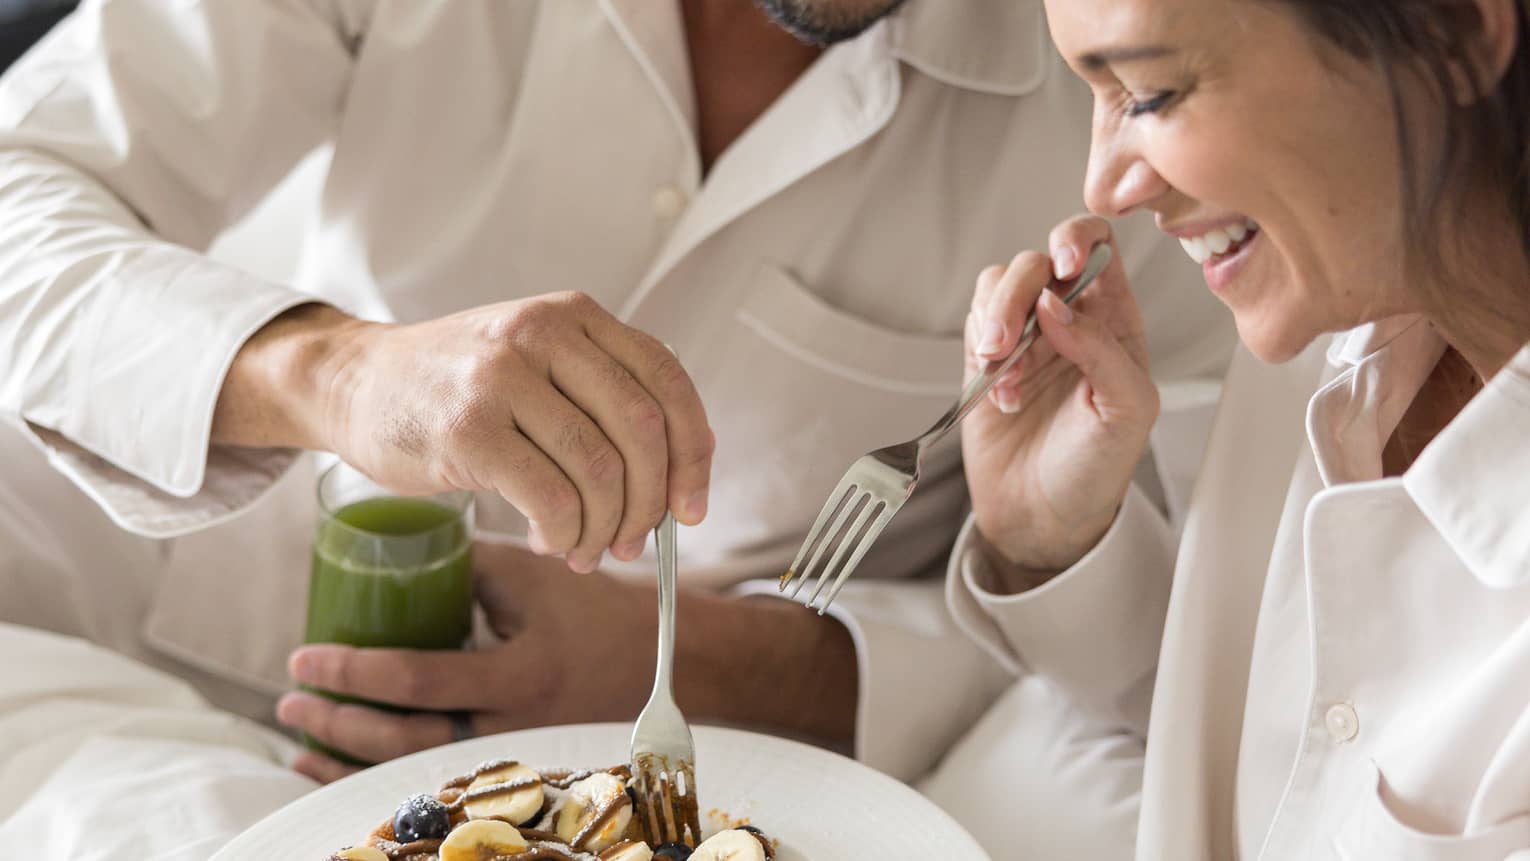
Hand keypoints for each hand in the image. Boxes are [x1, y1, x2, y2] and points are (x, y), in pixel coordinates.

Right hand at [215, 294, 715, 572]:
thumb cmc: (459, 388)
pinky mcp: (469, 429)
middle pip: (641, 431)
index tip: (691, 507)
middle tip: (634, 542)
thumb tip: (672, 488)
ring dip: (604, 528)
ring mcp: (502, 378)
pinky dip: (565, 533)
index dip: (693, 453)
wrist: (356, 384)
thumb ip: (602, 399)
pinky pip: (550, 497)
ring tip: (585, 548)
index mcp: (575, 316)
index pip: (667, 382)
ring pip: (599, 470)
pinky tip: (552, 540)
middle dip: (650, 502)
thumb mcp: (538, 362)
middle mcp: (543, 334)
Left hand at [277, 542, 856, 782]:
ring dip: (350, 756)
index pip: (418, 679)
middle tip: (292, 698)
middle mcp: (516, 724)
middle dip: (338, 724)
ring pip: (417, 770)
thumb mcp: (537, 577)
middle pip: (406, 741)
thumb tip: (394, 547)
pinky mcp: (515, 761)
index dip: (353, 672)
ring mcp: (516, 752)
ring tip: (302, 733)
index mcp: (521, 672)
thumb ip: (470, 565)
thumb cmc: (599, 610)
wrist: (672, 664)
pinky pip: (438, 778)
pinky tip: (339, 765)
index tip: (305, 657)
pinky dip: (381, 774)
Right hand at [961, 216, 1157, 576]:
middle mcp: (1069, 317)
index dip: (1078, 239)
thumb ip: (1102, 349)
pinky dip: (979, 345)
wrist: (1044, 518)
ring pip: (999, 285)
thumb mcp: (1126, 412)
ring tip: (1001, 371)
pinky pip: (975, 320)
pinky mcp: (985, 357)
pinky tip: (998, 390)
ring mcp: (1025, 335)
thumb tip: (1054, 302)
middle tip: (1008, 343)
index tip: (1064, 269)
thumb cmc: (1097, 469)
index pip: (1099, 245)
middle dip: (1018, 294)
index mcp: (1115, 319)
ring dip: (995, 321)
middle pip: (1038, 261)